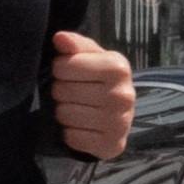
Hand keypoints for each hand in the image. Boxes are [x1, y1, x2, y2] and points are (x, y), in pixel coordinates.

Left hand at [50, 29, 133, 158]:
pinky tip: (83, 127)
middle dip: (62, 92)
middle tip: (74, 94)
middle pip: (62, 91)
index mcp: (118, 67)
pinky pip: (72, 137)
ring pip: (65, 114)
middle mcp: (123, 95)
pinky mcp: (112, 145)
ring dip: (64, 113)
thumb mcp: (91, 58)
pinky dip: (71, 133)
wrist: (118, 116)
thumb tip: (60, 38)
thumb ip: (75, 45)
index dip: (60, 69)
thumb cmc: (99, 81)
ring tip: (78, 109)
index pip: (63, 66)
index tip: (69, 73)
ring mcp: (120, 123)